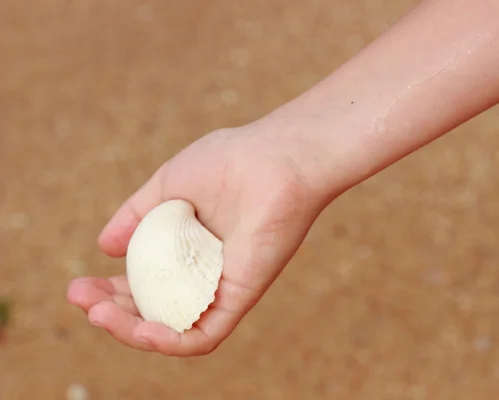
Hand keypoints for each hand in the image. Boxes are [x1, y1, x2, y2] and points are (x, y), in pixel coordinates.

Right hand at [67, 126, 324, 355]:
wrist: (274, 157)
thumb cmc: (229, 161)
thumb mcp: (168, 185)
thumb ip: (137, 215)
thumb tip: (104, 248)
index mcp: (185, 250)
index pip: (143, 285)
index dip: (108, 292)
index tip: (77, 287)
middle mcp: (203, 274)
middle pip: (153, 310)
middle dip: (112, 313)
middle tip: (80, 300)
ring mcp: (221, 288)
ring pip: (174, 329)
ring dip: (133, 331)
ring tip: (99, 315)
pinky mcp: (242, 296)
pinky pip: (207, 334)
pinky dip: (173, 341)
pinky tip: (143, 332)